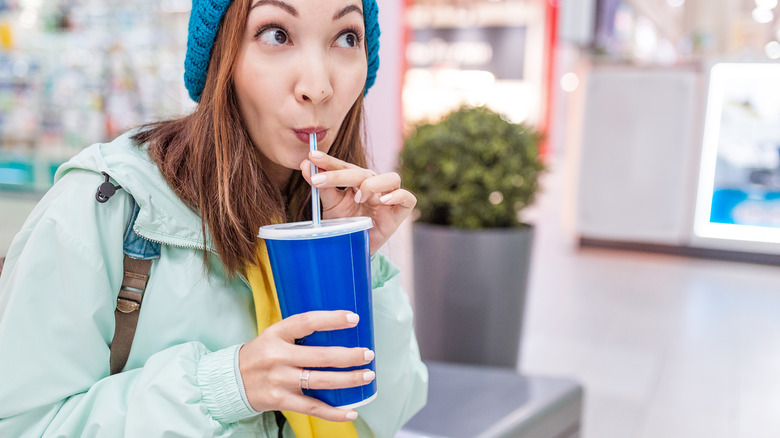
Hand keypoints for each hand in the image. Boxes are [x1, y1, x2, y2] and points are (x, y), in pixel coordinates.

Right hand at [238, 311, 374, 421]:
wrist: (230, 381)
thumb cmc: (260, 354)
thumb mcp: (274, 335)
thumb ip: (299, 332)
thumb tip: (337, 328)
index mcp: (277, 334)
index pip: (307, 322)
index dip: (331, 319)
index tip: (353, 319)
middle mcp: (277, 356)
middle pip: (320, 357)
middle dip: (349, 356)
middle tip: (368, 354)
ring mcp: (279, 380)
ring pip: (320, 382)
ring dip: (348, 380)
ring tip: (367, 376)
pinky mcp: (280, 400)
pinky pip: (312, 408)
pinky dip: (334, 413)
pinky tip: (351, 411)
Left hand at [300, 151, 416, 252]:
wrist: (356, 249)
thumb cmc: (346, 224)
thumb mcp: (331, 206)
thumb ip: (321, 187)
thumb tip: (305, 165)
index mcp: (357, 180)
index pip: (344, 166)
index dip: (329, 161)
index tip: (312, 157)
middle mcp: (375, 184)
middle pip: (362, 172)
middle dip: (339, 174)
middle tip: (319, 181)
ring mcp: (389, 197)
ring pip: (391, 178)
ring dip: (373, 184)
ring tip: (358, 198)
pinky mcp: (400, 212)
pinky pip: (407, 198)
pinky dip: (398, 196)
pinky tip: (384, 200)